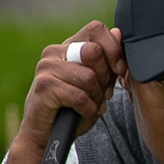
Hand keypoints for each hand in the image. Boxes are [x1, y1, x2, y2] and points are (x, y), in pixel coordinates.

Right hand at [26, 26, 121, 145]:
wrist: (47, 135)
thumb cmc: (74, 108)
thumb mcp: (98, 83)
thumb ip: (107, 60)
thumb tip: (118, 33)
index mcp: (69, 46)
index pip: (96, 29)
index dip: (113, 49)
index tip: (119, 69)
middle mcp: (55, 52)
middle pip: (94, 52)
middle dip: (105, 77)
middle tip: (101, 94)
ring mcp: (46, 67)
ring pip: (89, 77)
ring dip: (96, 97)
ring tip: (90, 105)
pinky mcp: (44, 86)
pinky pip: (79, 96)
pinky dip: (87, 109)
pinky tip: (81, 112)